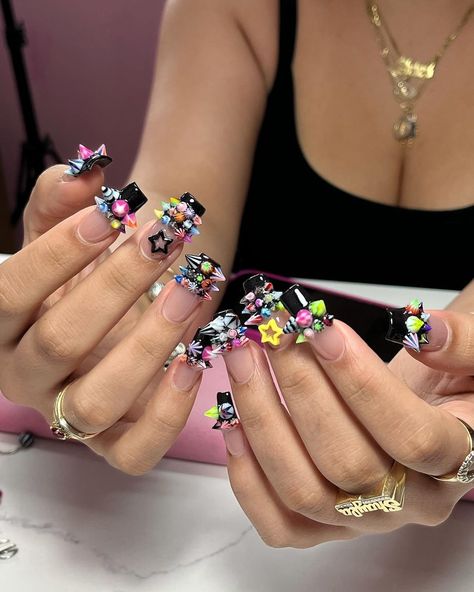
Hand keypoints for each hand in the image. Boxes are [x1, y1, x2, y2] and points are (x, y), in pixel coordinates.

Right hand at [0, 165, 207, 473]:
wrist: (113, 310)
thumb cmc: (83, 269)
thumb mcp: (63, 232)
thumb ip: (61, 199)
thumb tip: (87, 169)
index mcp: (0, 325)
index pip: (9, 294)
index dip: (58, 253)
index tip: (110, 212)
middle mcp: (27, 376)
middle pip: (61, 341)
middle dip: (119, 285)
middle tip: (166, 238)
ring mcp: (70, 414)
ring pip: (97, 400)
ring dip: (149, 345)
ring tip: (190, 291)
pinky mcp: (115, 442)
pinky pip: (135, 452)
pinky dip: (168, 414)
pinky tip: (196, 361)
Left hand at [220, 310, 473, 547]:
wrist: (430, 410)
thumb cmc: (450, 381)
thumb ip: (463, 343)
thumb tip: (424, 331)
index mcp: (458, 461)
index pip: (410, 436)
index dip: (362, 383)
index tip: (322, 331)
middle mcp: (410, 503)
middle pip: (347, 463)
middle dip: (300, 389)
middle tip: (272, 334)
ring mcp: (362, 520)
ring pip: (303, 491)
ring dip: (262, 419)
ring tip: (242, 359)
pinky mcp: (323, 527)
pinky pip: (279, 523)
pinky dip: (247, 476)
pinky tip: (231, 419)